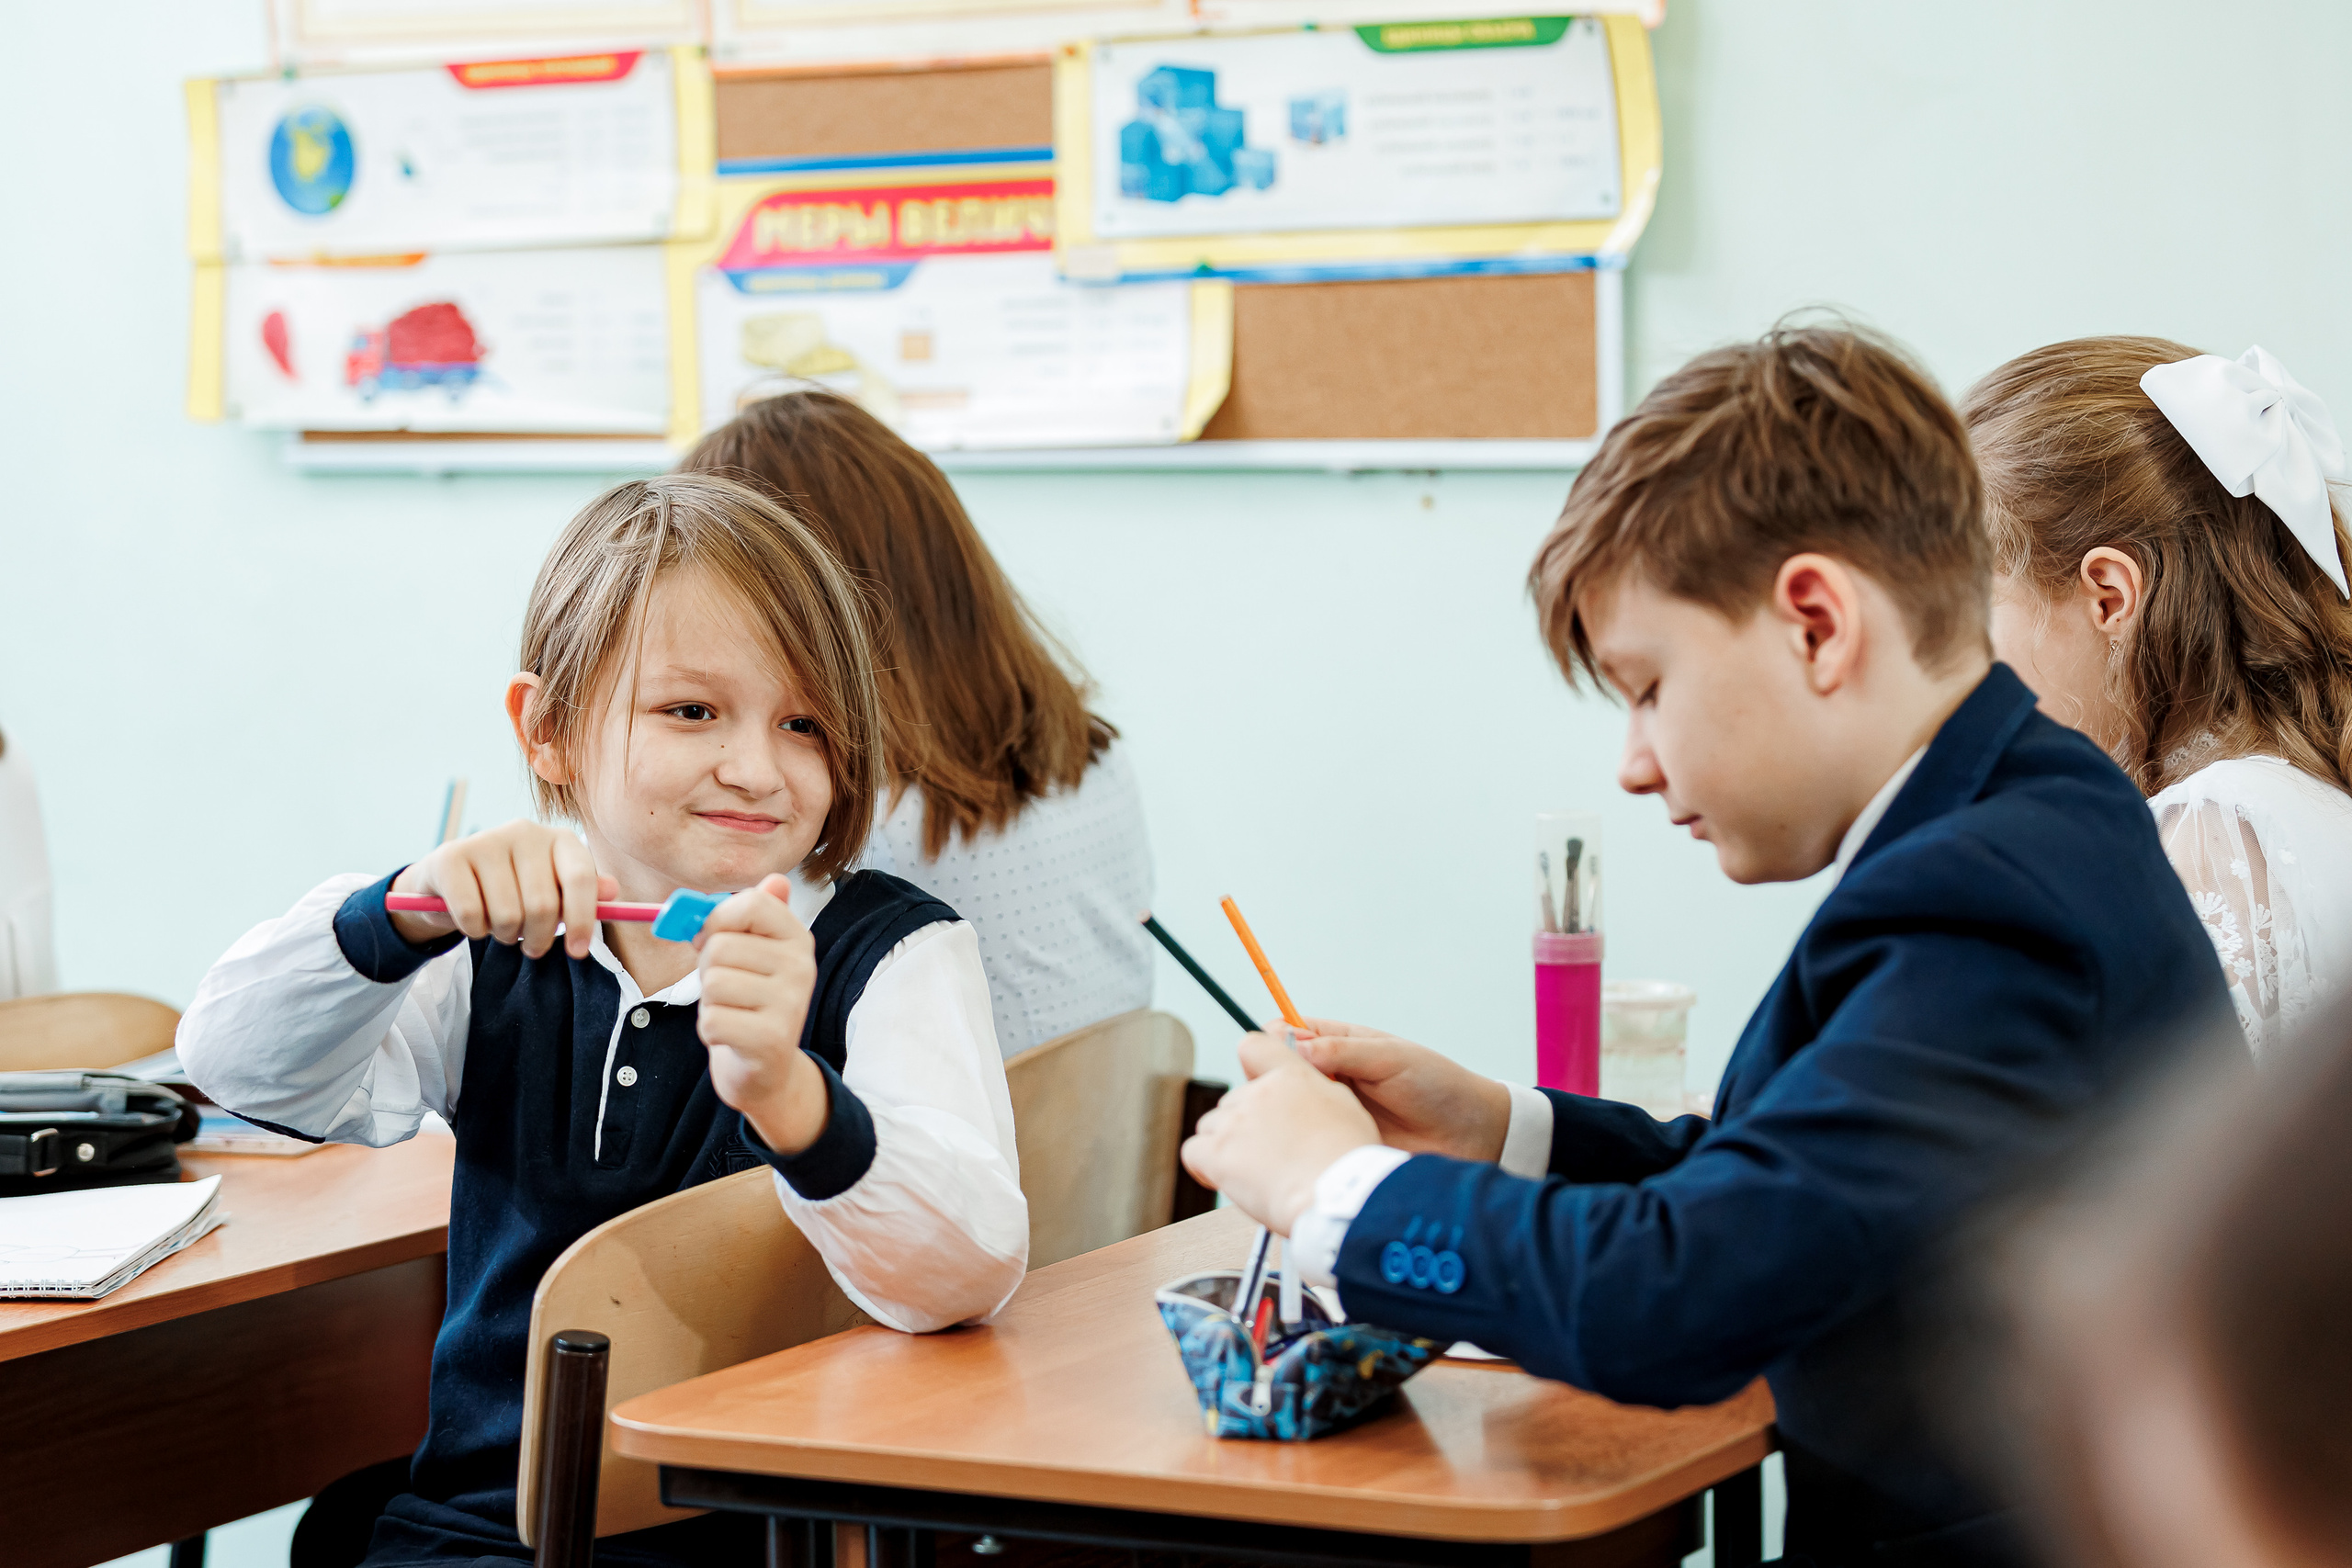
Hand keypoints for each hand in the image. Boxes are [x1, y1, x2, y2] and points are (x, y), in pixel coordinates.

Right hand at [388, 820, 612, 960]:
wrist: (453, 881)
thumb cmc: (515, 888)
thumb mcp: (554, 890)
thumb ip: (585, 893)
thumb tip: (613, 891)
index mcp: (560, 839)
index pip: (581, 878)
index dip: (583, 920)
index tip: (578, 952)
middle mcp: (525, 831)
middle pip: (542, 905)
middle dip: (538, 938)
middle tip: (531, 944)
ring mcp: (486, 840)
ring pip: (507, 915)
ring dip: (505, 935)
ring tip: (501, 927)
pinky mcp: (451, 857)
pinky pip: (471, 915)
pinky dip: (475, 930)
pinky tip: (475, 920)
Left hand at [693, 874, 826, 1155]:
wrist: (766, 1069)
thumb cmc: (750, 1001)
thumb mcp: (754, 954)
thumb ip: (755, 916)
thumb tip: (776, 880)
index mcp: (798, 938)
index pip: (751, 902)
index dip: (716, 918)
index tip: (711, 938)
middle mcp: (802, 967)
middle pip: (719, 946)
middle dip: (707, 969)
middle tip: (725, 988)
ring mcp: (791, 1004)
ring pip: (712, 982)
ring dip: (709, 1002)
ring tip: (732, 1011)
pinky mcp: (771, 1039)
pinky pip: (712, 1019)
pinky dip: (710, 1030)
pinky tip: (731, 1035)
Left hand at [1180, 1030, 1380, 1233]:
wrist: (1339, 1194)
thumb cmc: (1348, 1159)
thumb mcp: (1344, 1107)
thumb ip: (1315, 1093)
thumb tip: (1302, 1099)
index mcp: (1290, 1075)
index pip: (1254, 1046)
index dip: (1250, 1066)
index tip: (1256, 1088)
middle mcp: (1258, 1092)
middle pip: (1233, 1102)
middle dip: (1244, 1126)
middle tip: (1269, 1154)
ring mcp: (1234, 1121)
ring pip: (1211, 1127)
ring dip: (1226, 1147)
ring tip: (1255, 1174)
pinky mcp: (1217, 1153)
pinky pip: (1193, 1152)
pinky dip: (1203, 1166)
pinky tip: (1223, 1179)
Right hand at [1287, 1018, 1511, 1162]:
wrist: (1468, 1134)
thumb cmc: (1436, 1085)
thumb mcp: (1391, 1058)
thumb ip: (1343, 1052)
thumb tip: (1297, 1046)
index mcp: (1341, 1044)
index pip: (1291, 1032)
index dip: (1275, 1039)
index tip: (1271, 1052)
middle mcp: (1331, 1074)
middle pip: (1281, 1070)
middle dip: (1271, 1077)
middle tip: (1281, 1089)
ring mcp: (1331, 1109)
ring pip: (1287, 1105)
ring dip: (1282, 1109)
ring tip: (1292, 1117)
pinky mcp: (1337, 1139)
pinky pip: (1305, 1138)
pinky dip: (1297, 1139)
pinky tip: (1301, 1142)